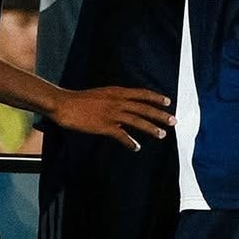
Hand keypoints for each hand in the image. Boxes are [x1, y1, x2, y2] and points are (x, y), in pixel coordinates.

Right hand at [49, 87, 173, 150]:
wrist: (64, 104)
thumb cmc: (80, 100)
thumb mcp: (101, 94)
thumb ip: (114, 98)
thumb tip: (124, 104)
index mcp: (116, 92)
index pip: (141, 94)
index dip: (155, 97)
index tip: (167, 102)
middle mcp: (117, 101)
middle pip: (144, 108)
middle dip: (160, 114)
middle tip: (173, 121)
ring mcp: (112, 114)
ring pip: (137, 121)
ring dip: (151, 128)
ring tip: (162, 134)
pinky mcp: (105, 126)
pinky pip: (122, 135)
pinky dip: (130, 142)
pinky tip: (136, 147)